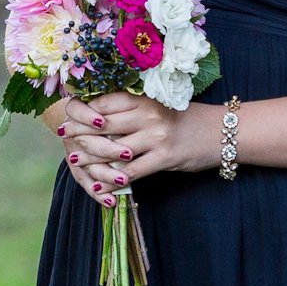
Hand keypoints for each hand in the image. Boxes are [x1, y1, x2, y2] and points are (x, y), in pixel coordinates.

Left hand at [62, 93, 217, 208]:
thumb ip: (134, 109)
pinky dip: (113, 181)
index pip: (106, 102)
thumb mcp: (160, 106)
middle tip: (66, 137)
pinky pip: (132, 172)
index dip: (84, 110)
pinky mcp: (164, 157)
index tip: (70, 116)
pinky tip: (100, 187)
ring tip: (75, 162)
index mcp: (146, 98)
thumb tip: (99, 115)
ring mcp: (156, 136)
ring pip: (114, 149)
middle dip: (81, 132)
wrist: (221, 132)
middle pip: (104, 123)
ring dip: (91, 158)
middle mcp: (149, 114)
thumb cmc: (187, 119)